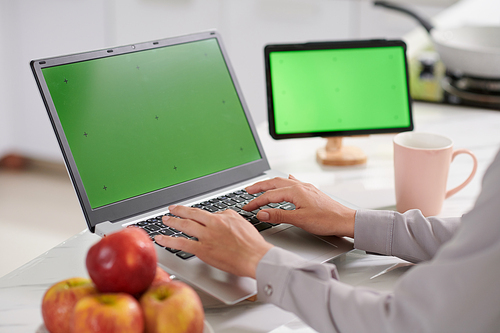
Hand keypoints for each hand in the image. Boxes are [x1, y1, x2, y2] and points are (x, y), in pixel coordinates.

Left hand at [154, 205, 272, 278]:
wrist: (254, 256)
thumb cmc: (251, 243)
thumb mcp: (241, 221)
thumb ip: (228, 216)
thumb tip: (221, 214)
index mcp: (220, 218)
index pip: (200, 212)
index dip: (189, 210)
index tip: (184, 209)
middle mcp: (211, 225)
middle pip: (190, 216)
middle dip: (178, 212)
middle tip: (170, 210)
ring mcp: (205, 237)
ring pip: (184, 227)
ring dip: (172, 222)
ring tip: (164, 221)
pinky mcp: (202, 250)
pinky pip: (181, 244)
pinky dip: (169, 240)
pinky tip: (161, 239)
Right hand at [244, 175, 355, 237]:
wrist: (345, 220)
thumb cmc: (326, 220)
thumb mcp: (299, 220)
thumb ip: (278, 215)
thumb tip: (262, 213)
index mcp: (295, 191)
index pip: (269, 196)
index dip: (256, 202)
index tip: (247, 207)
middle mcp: (300, 186)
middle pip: (274, 183)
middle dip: (259, 187)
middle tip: (247, 191)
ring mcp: (306, 188)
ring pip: (283, 182)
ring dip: (270, 184)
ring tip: (261, 187)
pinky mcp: (311, 191)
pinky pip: (294, 182)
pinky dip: (285, 182)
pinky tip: (286, 180)